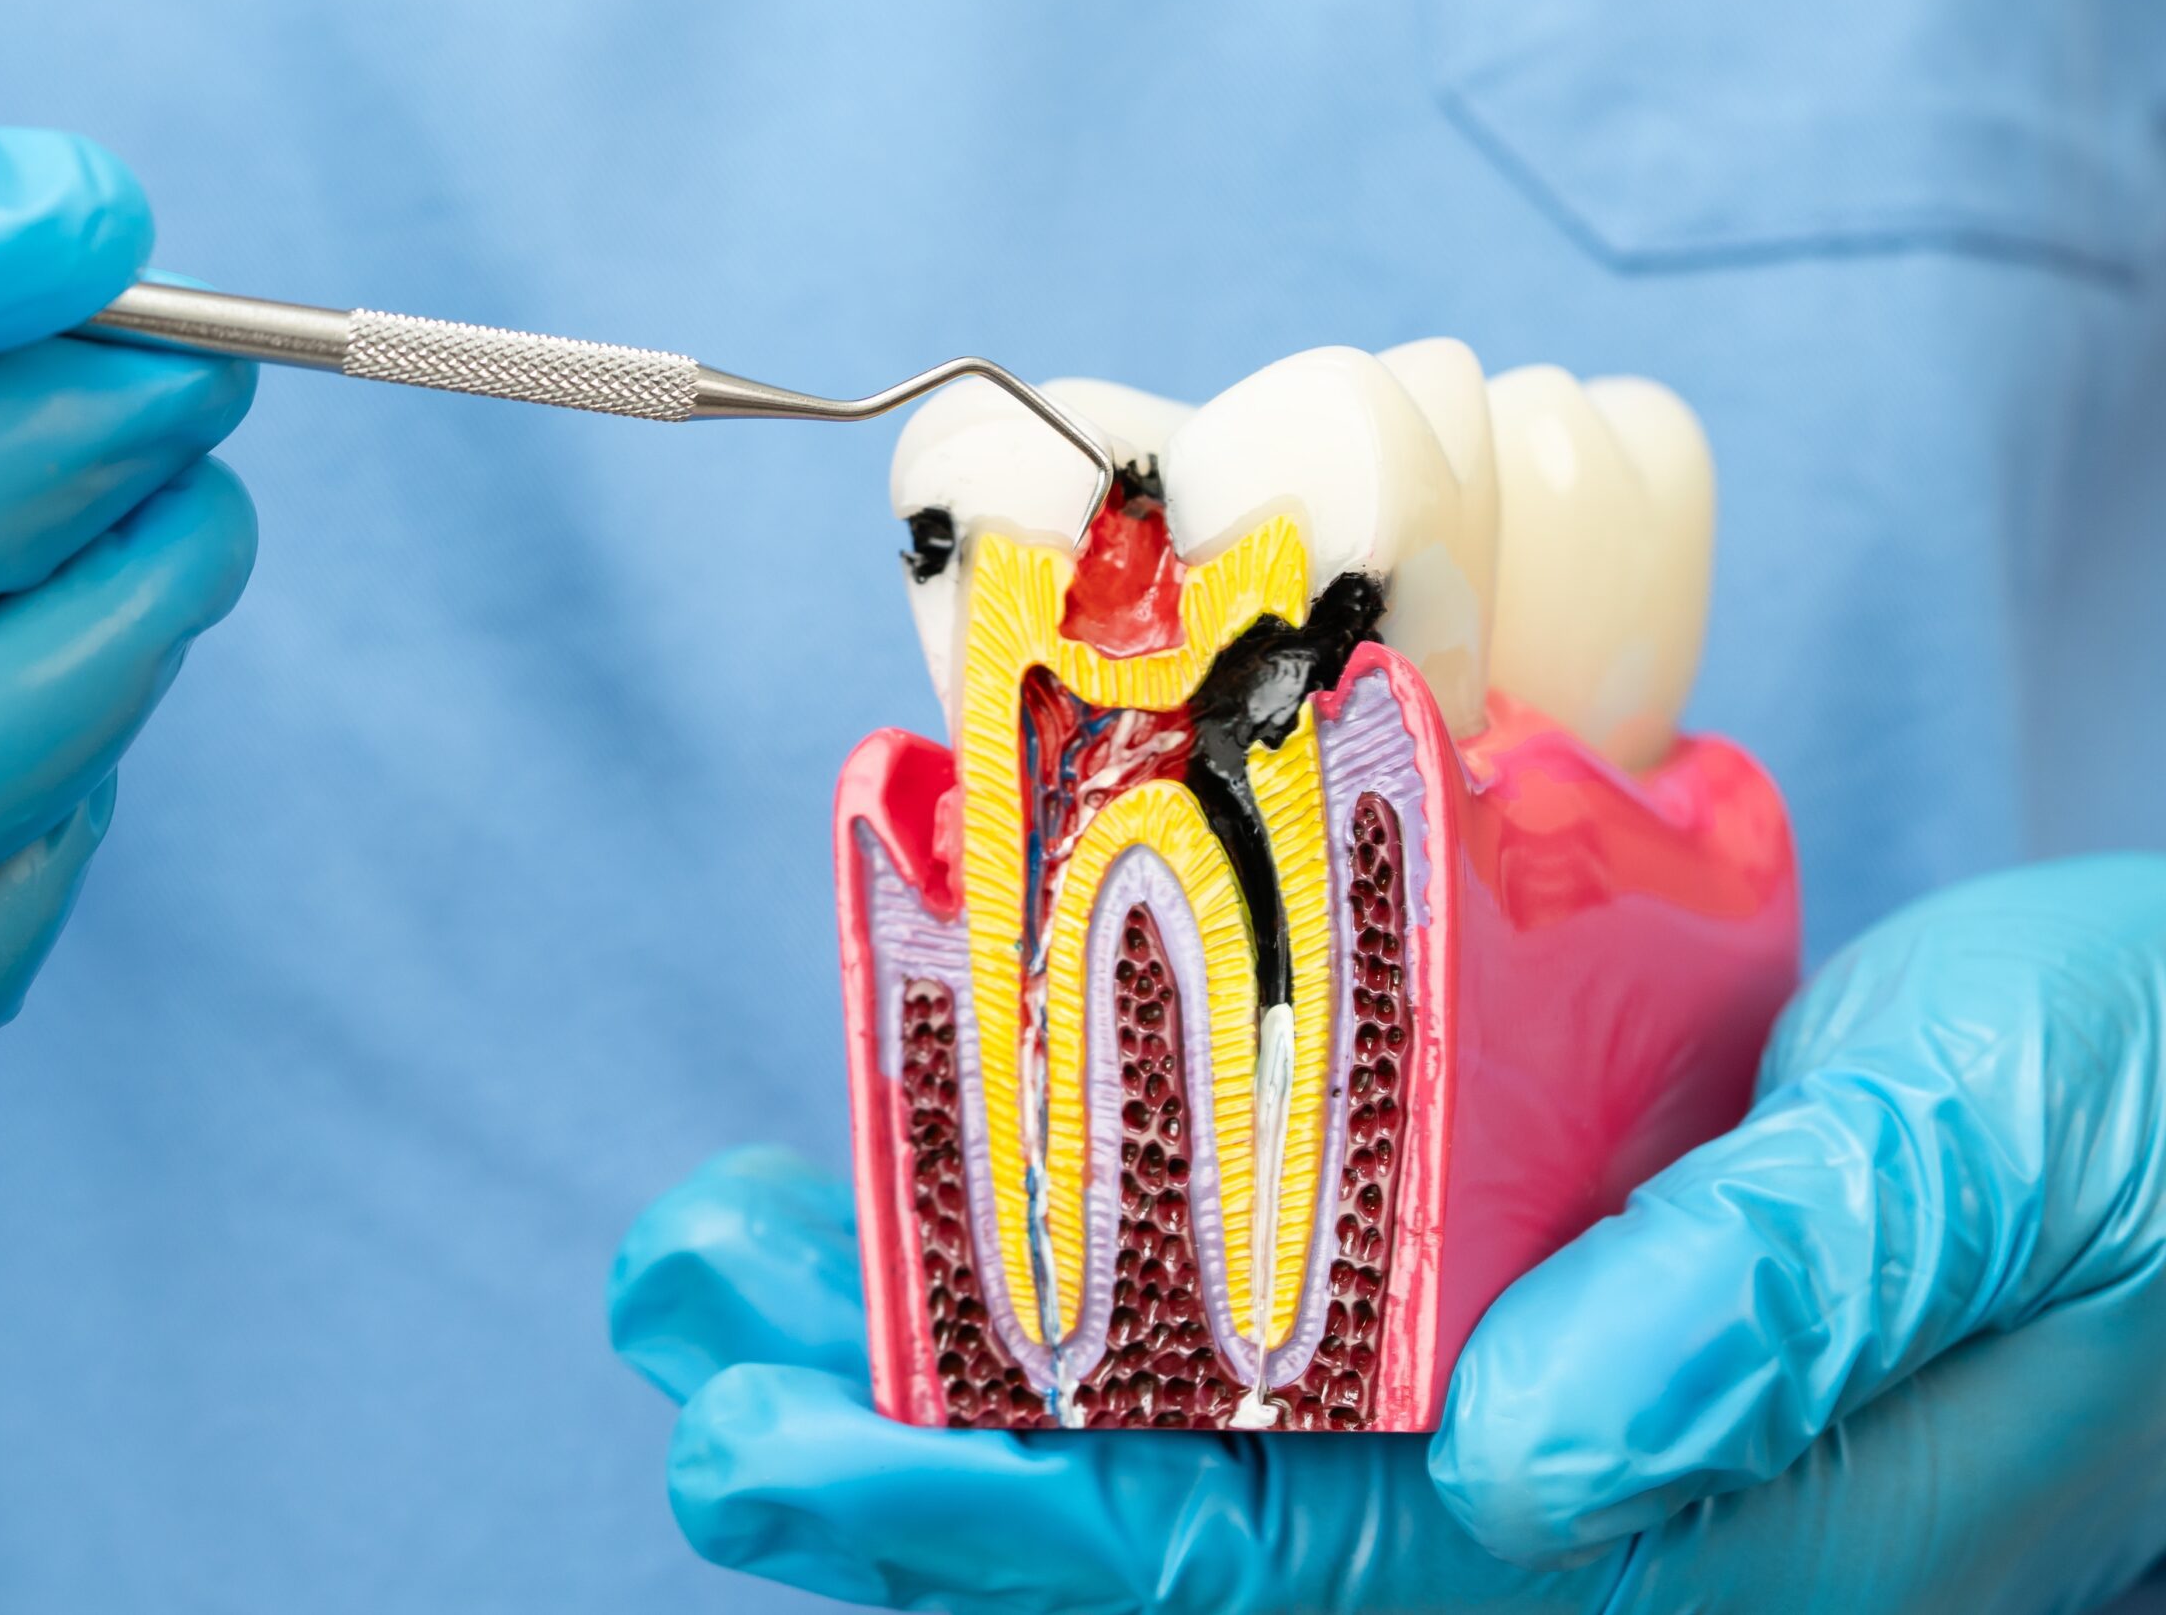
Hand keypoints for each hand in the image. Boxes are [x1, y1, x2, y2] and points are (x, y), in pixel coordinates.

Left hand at [611, 855, 2165, 1610]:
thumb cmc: (2149, 1137)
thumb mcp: (1989, 1176)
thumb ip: (1776, 1300)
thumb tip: (1531, 1458)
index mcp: (1664, 1537)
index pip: (1269, 1573)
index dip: (998, 1526)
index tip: (776, 1440)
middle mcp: (1560, 1505)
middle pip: (1168, 1525)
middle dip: (902, 1450)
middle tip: (689, 1320)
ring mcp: (1529, 1407)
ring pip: (1187, 1420)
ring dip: (949, 1337)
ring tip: (743, 1245)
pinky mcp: (1521, 1288)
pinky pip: (1264, 1307)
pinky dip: (1092, 1241)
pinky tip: (959, 1162)